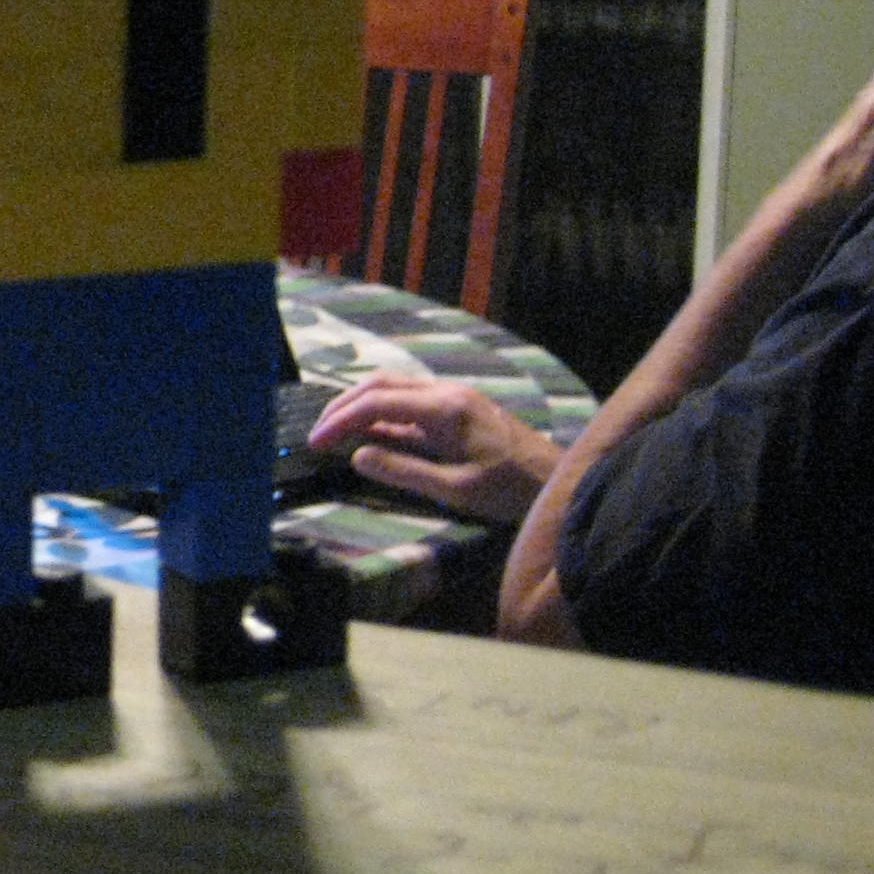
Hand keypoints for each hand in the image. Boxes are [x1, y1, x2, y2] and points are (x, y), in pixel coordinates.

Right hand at [306, 374, 557, 522]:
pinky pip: (411, 400)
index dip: (339, 420)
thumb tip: (356, 456)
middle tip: (318, 433)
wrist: (559, 481)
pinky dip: (383, 412)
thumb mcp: (454, 489)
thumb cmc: (509, 490)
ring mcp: (455, 396)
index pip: (376, 402)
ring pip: (395, 387)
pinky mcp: (461, 407)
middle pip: (381, 384)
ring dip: (361, 405)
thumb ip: (403, 471)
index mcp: (444, 408)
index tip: (314, 442)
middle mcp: (447, 391)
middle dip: (343, 406)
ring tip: (337, 431)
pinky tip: (373, 433)